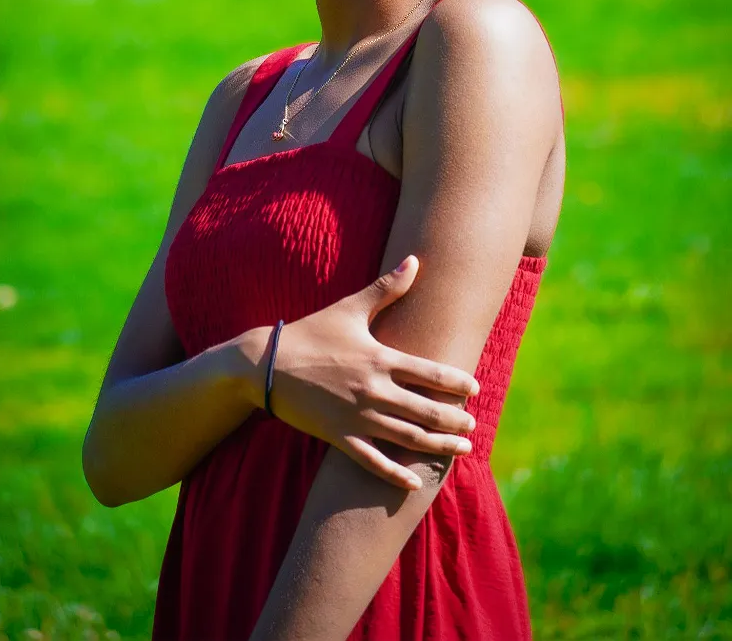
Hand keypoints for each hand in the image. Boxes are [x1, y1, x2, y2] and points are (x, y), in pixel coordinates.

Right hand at [238, 256, 478, 489]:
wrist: (266, 364)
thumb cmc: (311, 332)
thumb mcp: (350, 308)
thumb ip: (387, 287)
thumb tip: (416, 259)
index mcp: (381, 358)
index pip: (431, 373)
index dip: (458, 382)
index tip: (476, 389)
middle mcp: (374, 390)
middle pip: (427, 410)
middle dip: (456, 420)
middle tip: (473, 425)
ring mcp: (358, 417)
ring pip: (408, 438)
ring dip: (440, 445)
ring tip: (462, 448)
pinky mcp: (339, 437)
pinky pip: (373, 461)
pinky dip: (396, 474)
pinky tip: (415, 481)